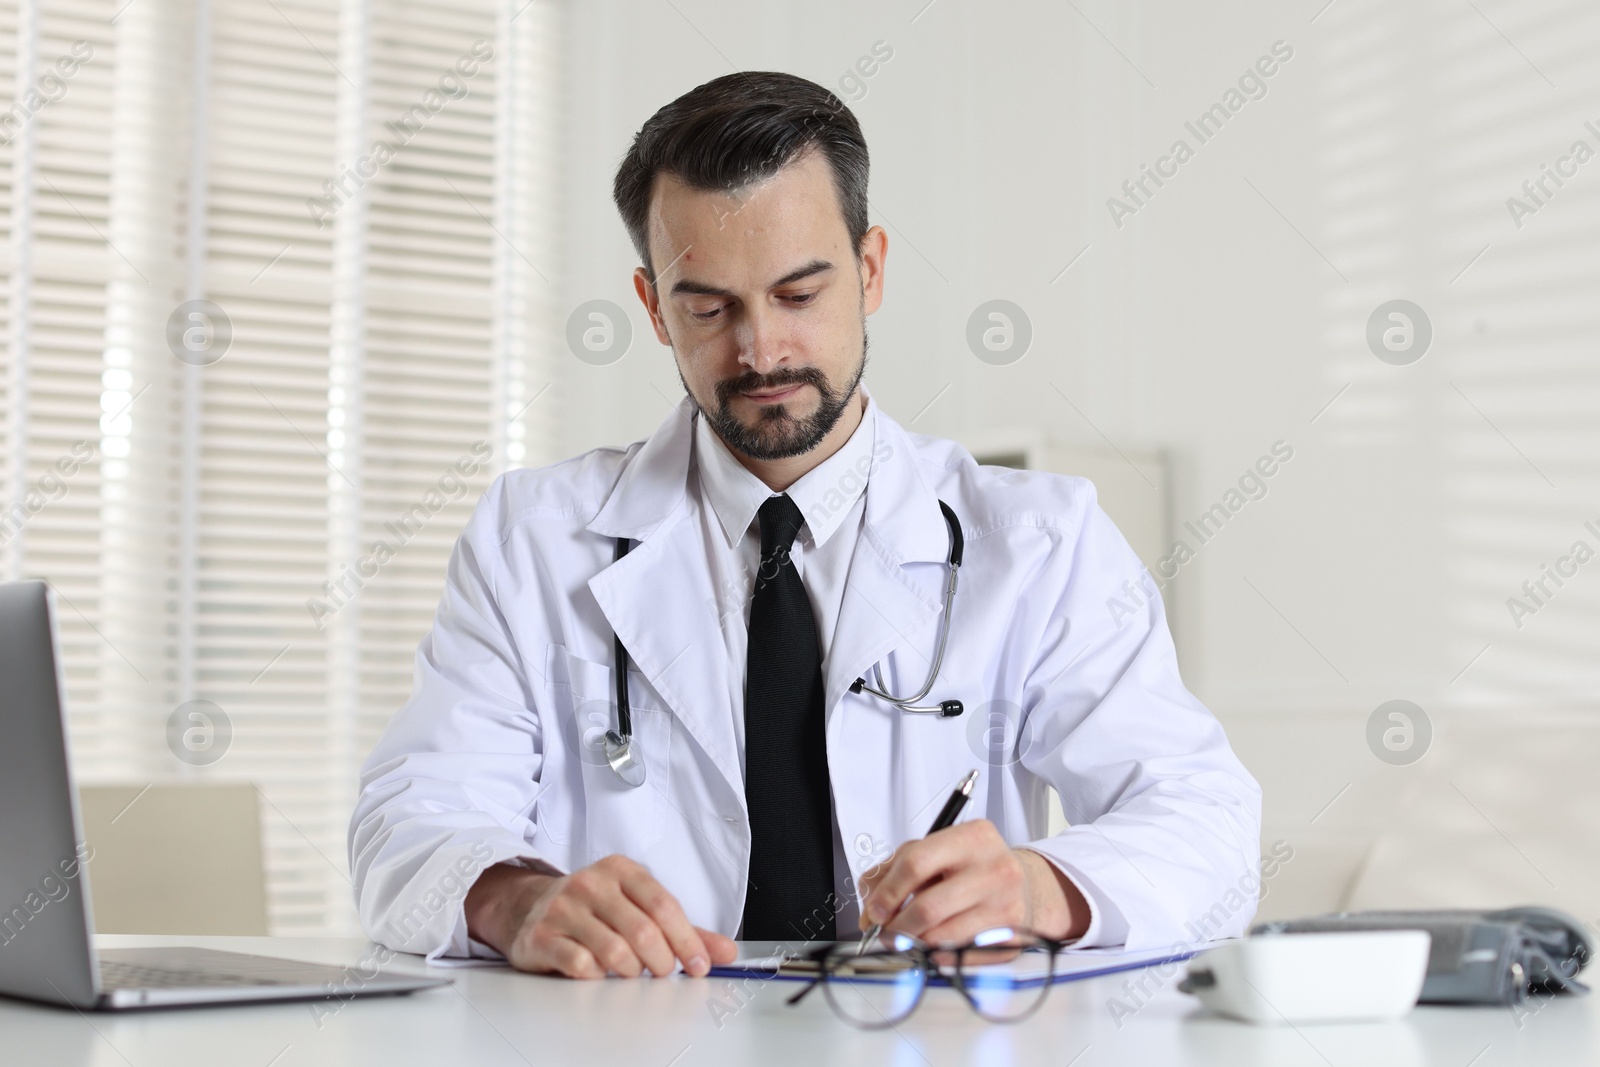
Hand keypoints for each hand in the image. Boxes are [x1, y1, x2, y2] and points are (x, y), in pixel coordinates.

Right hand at [465, 855, 736, 978]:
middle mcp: (591, 883)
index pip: (663, 904)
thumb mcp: (636, 906)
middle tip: (664, 973)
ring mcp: (564, 908)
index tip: (699, 965)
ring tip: (632, 973)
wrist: (527, 907)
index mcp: (620, 870)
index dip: (687, 939)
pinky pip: (580, 964)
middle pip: (642, 930)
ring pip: (614, 950)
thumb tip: (725, 952)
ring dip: (632, 971)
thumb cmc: (591, 908)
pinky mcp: (542, 935)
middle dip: (662, 961)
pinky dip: (598, 976)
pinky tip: (600, 973)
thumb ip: (682, 929)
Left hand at [857, 820, 1089, 944]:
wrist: (1024, 884)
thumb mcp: (935, 851)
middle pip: (928, 907)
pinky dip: (939, 957)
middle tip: (885, 934)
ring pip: (943, 938)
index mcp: (972, 837)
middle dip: (897, 927)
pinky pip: (962, 957)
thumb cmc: (970, 867)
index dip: (888, 892)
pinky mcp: (1012, 936)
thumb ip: (893, 871)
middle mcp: (995, 868)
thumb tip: (869, 909)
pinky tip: (934, 948)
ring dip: (915, 945)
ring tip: (906, 940)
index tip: (874, 911)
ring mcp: (1006, 904)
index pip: (916, 862)